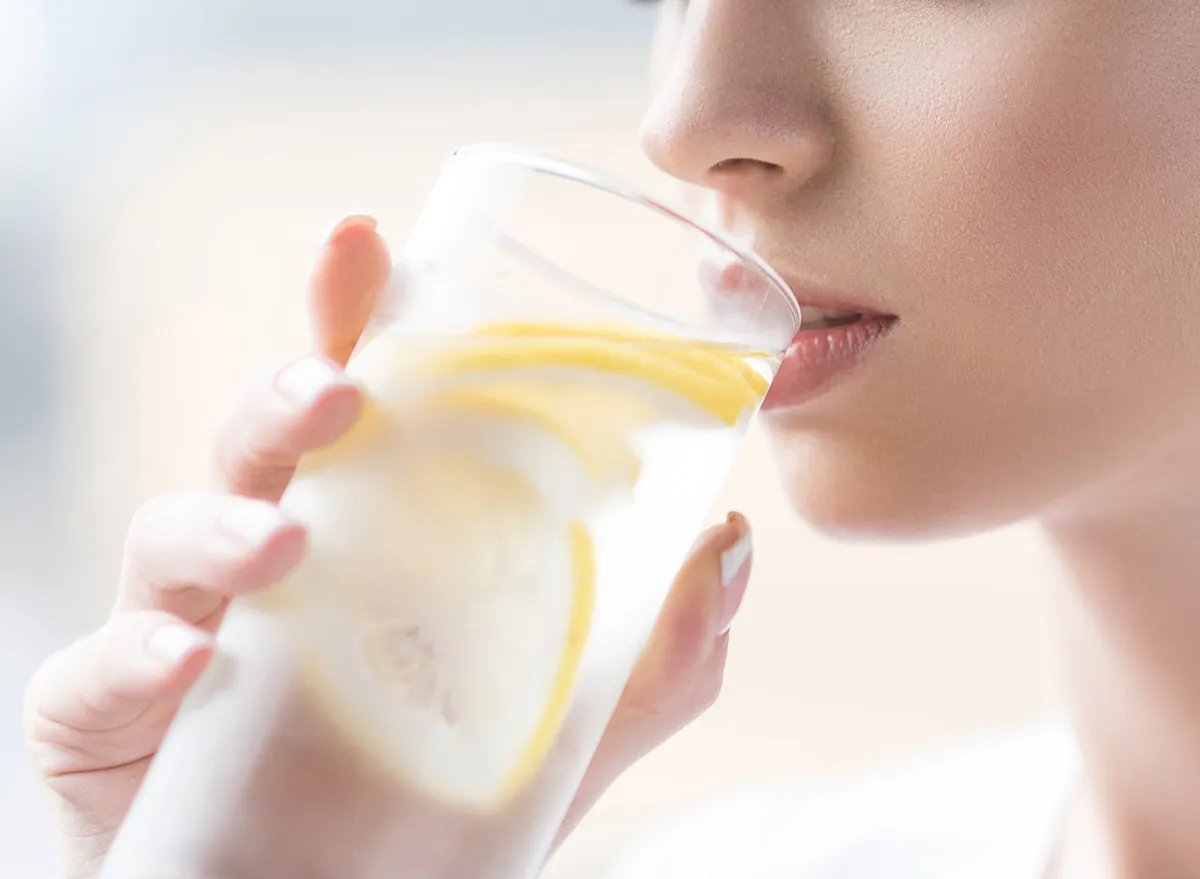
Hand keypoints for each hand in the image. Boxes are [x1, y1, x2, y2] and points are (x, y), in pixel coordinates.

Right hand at [23, 217, 753, 877]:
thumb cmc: (442, 785)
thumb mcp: (573, 713)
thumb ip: (661, 641)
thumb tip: (734, 540)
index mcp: (370, 526)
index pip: (362, 400)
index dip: (356, 314)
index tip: (370, 240)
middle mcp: (272, 553)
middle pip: (266, 437)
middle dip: (293, 393)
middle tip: (346, 390)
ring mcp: (188, 624)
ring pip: (176, 531)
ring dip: (223, 523)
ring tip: (283, 542)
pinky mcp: (116, 716)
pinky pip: (102, 672)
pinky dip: (136, 659)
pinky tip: (186, 662)